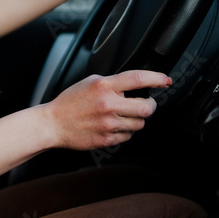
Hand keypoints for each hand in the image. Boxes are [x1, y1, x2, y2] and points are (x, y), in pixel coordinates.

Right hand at [40, 70, 170, 150]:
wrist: (54, 123)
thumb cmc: (70, 102)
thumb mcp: (90, 82)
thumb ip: (112, 83)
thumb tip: (134, 87)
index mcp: (104, 86)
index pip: (138, 79)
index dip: (156, 78)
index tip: (165, 80)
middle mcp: (108, 104)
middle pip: (147, 107)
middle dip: (149, 105)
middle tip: (145, 103)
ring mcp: (108, 124)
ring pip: (140, 124)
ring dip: (135, 119)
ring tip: (121, 116)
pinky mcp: (107, 139)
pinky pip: (127, 136)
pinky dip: (124, 131)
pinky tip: (111, 125)